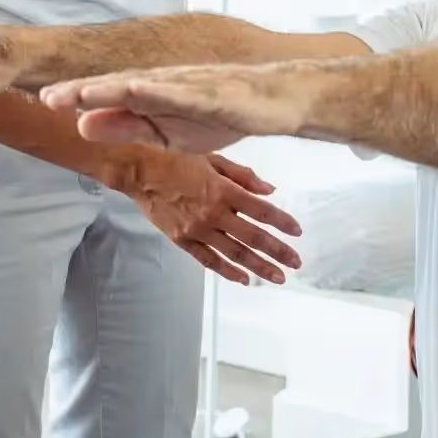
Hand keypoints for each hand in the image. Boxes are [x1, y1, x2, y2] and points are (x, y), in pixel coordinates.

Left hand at [41, 64, 316, 153]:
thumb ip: (127, 126)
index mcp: (151, 96)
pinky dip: (158, 90)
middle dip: (82, 91)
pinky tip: (138, 90)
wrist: (275, 101)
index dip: (74, 98)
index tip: (39, 103)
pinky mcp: (214, 93)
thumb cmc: (220, 113)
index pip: (106, 97)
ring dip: (112, 88)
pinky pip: (183, 92)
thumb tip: (82, 125)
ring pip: (144, 86)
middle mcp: (164, 84)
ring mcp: (189, 85)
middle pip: (117, 87)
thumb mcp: (167, 132)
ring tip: (81, 92)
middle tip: (44, 97)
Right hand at [118, 150, 303, 285]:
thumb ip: (243, 176)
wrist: (140, 172)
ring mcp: (198, 230)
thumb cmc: (177, 160)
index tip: (297, 232)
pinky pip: (209, 260)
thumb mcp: (213, 159)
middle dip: (277, 251)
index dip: (282, 222)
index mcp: (224, 190)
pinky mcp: (183, 240)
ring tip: (277, 277)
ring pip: (234, 253)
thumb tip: (269, 190)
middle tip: (295, 262)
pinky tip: (244, 279)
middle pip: (253, 237)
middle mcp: (214, 214)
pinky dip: (227, 271)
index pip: (262, 211)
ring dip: (258, 266)